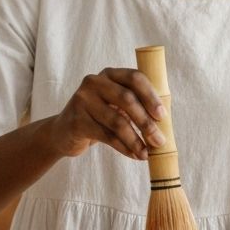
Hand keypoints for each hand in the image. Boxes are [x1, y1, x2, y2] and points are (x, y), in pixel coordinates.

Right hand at [47, 68, 167, 160]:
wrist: (64, 132)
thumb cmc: (99, 117)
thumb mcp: (115, 104)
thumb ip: (136, 105)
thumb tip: (166, 122)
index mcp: (109, 74)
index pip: (134, 78)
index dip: (150, 96)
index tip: (162, 116)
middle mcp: (94, 82)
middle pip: (126, 99)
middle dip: (146, 122)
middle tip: (159, 140)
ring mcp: (82, 100)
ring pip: (117, 121)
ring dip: (136, 140)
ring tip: (147, 153)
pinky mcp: (77, 121)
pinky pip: (106, 136)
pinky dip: (124, 147)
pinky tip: (134, 155)